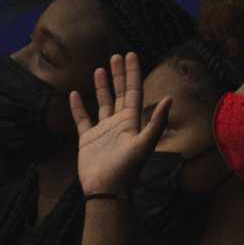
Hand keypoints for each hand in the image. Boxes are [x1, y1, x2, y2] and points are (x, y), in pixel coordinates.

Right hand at [69, 53, 171, 199]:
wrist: (106, 190)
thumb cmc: (127, 169)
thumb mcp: (144, 144)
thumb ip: (156, 122)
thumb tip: (169, 99)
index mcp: (131, 121)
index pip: (132, 91)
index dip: (132, 73)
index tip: (131, 54)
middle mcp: (118, 123)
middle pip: (118, 93)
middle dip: (118, 74)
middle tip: (116, 56)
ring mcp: (102, 130)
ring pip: (102, 103)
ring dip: (102, 86)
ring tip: (100, 69)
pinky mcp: (87, 139)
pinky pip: (82, 119)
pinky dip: (78, 107)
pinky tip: (74, 94)